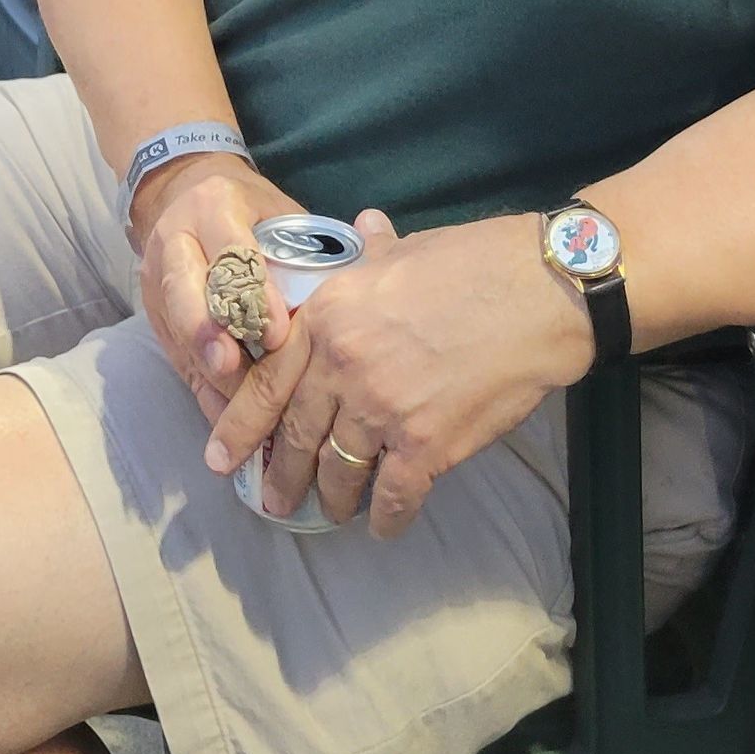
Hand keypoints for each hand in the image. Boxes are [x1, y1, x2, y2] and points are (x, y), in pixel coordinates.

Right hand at [133, 157, 302, 417]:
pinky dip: (205, 390)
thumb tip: (348, 302)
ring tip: (239, 408)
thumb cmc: (251, 210)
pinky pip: (178, 358)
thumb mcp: (278, 214)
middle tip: (234, 367)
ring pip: (177, 330)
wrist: (186, 193)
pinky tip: (230, 419)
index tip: (278, 334)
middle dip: (208, 333)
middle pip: (184, 290)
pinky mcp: (154, 314)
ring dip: (208, 371)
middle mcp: (175, 240)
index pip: (230, 253)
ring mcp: (157, 279)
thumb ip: (304, 252)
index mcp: (212, 207)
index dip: (253, 295)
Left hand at [201, 209, 592, 536]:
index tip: (219, 457)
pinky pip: (394, 495)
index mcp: (329, 315)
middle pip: (299, 433)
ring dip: (331, 497)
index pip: (269, 380)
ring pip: (340, 469)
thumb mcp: (403, 250)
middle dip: (281, 474)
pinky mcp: (427, 444)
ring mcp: (384, 409)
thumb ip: (371, 252)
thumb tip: (365, 227)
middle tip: (270, 501)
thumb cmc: (471, 262)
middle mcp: (345, 365)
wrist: (535, 293)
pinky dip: (385, 517)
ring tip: (326, 511)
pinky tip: (382, 527)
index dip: (240, 424)